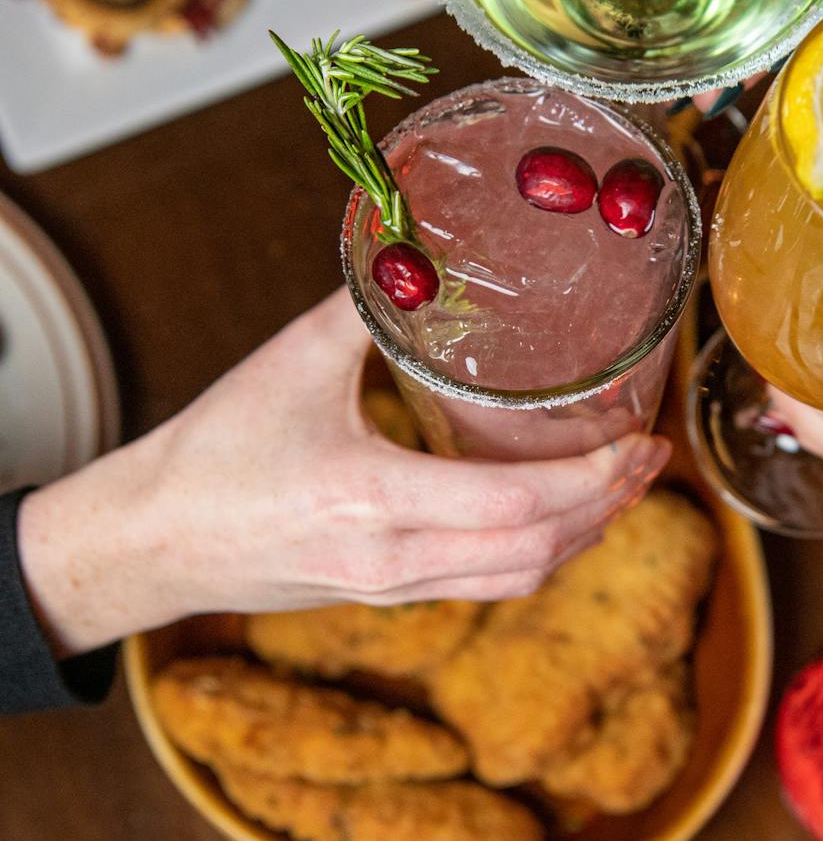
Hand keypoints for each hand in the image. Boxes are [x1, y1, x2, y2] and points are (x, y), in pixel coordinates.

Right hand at [18, 291, 669, 654]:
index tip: (641, 443)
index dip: (594, 478)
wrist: (152, 541)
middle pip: (538, 552)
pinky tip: (554, 520)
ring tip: (619, 487)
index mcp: (372, 500)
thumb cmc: (212, 454)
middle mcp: (393, 561)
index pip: (517, 506)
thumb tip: (416, 242)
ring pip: (518, 580)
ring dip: (582, 537)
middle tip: (651, 459)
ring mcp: (392, 590)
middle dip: (610, 507)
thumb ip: (364, 304)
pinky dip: (537, 555)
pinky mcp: (385, 599)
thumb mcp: (290, 363)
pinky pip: (485, 587)